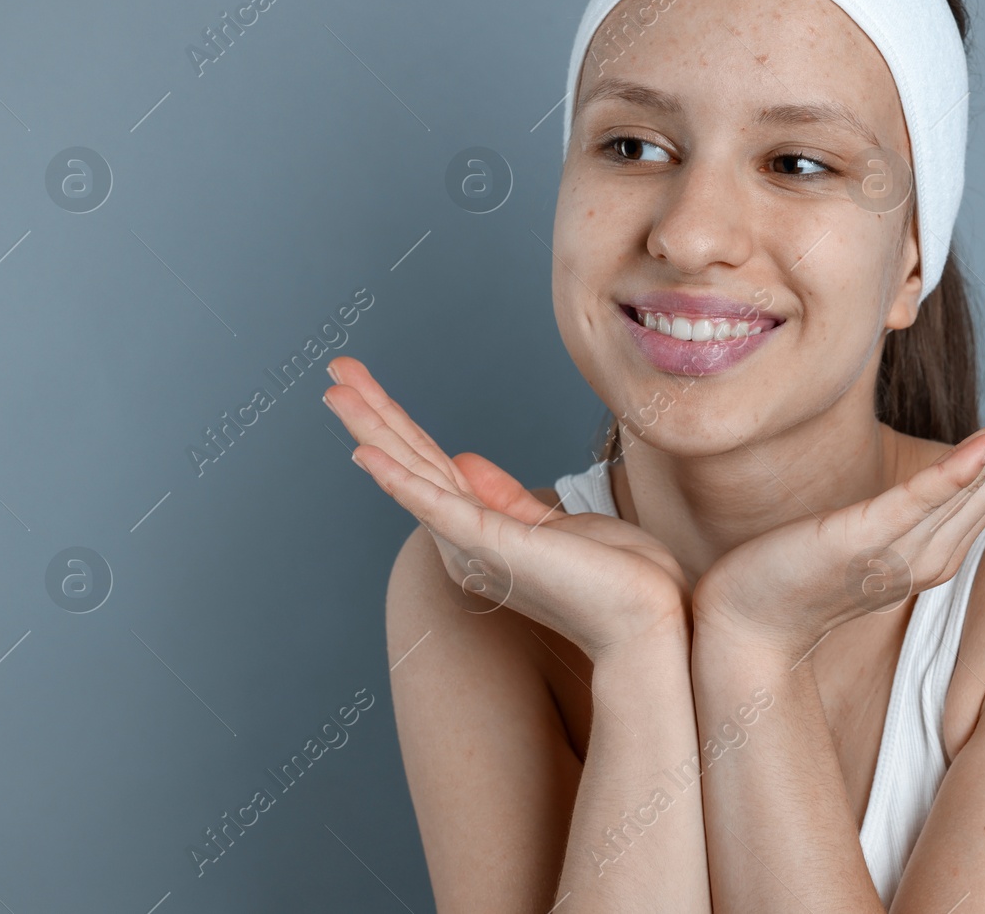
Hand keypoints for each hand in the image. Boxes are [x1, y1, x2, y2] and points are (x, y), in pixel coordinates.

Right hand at [323, 356, 691, 660]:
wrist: (650, 615)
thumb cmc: (613, 577)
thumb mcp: (550, 523)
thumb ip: (502, 496)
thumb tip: (465, 461)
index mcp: (477, 530)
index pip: (426, 463)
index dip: (394, 421)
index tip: (362, 383)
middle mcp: (464, 539)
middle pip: (409, 461)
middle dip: (371, 413)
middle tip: (334, 370)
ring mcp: (473, 544)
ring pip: (411, 474)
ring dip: (372, 430)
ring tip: (335, 392)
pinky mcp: (492, 546)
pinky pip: (437, 506)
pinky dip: (400, 481)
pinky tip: (367, 455)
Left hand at [691, 362, 984, 659]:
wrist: (745, 625)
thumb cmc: (795, 577)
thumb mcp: (863, 539)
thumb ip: (899, 514)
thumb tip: (922, 484)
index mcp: (936, 548)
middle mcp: (933, 552)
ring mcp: (901, 549)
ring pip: (975, 480)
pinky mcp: (863, 540)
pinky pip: (920, 501)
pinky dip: (961, 471)